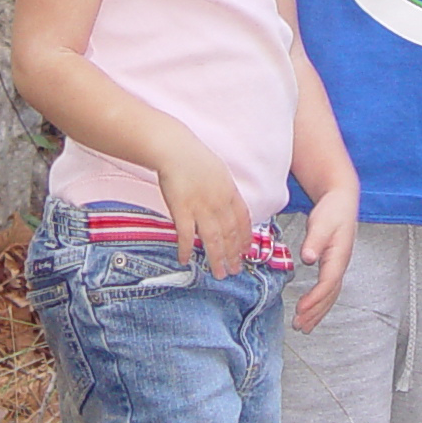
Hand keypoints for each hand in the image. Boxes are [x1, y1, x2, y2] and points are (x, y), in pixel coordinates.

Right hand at [155, 134, 250, 275]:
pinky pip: (185, 235)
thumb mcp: (219, 172)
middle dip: (233, 256)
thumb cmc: (195, 157)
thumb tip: (229, 205)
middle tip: (235, 271)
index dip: (245, 239)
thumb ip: (225, 191)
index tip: (246, 252)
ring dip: (216, 259)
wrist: (175, 149)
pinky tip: (185, 260)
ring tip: (218, 273)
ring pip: (213, 240)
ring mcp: (201, 207)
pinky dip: (185, 249)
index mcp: (230, 192)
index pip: (243, 221)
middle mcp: (219, 203)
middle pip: (230, 234)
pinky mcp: (181, 210)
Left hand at [293, 186, 358, 331]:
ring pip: (330, 296)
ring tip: (304, 326)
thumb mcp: (321, 222)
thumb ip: (314, 240)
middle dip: (315, 312)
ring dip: (317, 312)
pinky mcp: (333, 265)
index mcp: (338, 256)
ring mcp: (338, 266)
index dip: (315, 298)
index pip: (327, 284)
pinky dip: (319, 303)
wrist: (342, 201)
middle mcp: (340, 265)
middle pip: (329, 295)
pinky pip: (327, 290)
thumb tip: (309, 257)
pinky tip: (311, 311)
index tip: (301, 309)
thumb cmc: (333, 210)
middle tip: (299, 326)